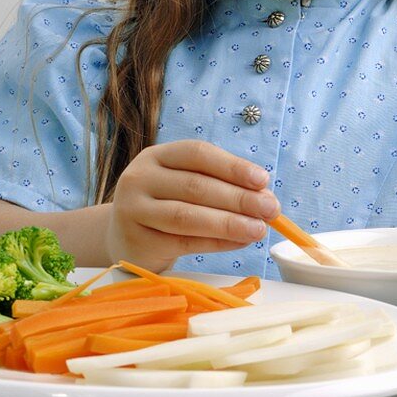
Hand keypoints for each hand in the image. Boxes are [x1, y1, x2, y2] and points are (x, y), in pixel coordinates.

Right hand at [106, 140, 279, 272]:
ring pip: (187, 216)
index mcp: (156, 156)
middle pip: (195, 186)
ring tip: (259, 229)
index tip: (263, 180)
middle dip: (238, 198)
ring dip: (229, 223)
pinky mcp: (136, 241)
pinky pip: (184, 242)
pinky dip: (217, 243)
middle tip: (271, 209)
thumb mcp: (185, 186)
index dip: (231, 166)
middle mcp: (139, 178)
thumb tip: (265, 197)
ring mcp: (133, 209)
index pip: (197, 153)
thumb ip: (220, 186)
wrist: (125, 238)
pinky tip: (240, 242)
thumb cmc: (166, 207)